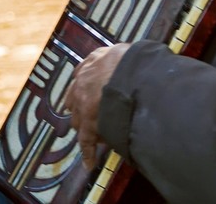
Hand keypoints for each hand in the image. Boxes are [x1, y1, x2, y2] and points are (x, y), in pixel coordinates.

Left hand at [64, 43, 130, 169]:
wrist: (133, 72)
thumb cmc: (135, 59)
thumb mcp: (128, 51)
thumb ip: (125, 57)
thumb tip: (141, 59)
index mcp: (94, 61)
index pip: (83, 72)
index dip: (87, 84)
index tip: (90, 90)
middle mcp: (84, 81)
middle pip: (75, 97)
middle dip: (81, 105)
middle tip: (90, 112)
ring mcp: (84, 103)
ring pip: (78, 119)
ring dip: (84, 126)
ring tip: (94, 134)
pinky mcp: (90, 122)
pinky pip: (86, 140)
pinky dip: (88, 152)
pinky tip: (89, 163)